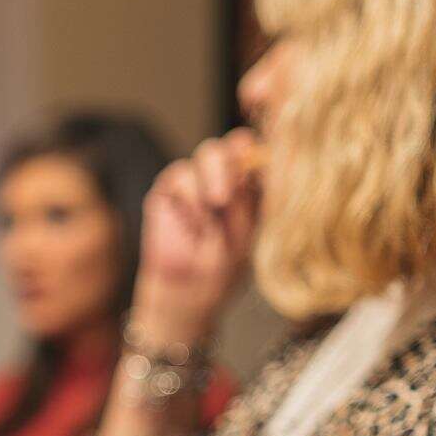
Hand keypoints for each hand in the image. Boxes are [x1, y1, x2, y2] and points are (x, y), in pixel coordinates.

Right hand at [133, 129, 260, 343]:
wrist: (186, 291)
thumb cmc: (224, 268)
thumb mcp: (249, 234)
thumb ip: (253, 198)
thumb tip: (259, 161)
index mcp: (254, 186)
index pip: (263, 154)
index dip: (265, 152)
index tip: (265, 166)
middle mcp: (228, 177)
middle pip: (236, 143)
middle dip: (236, 161)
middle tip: (231, 190)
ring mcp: (198, 180)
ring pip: (208, 152)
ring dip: (213, 177)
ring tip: (216, 206)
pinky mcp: (170, 188)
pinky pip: (181, 175)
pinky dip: (189, 196)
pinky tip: (194, 223)